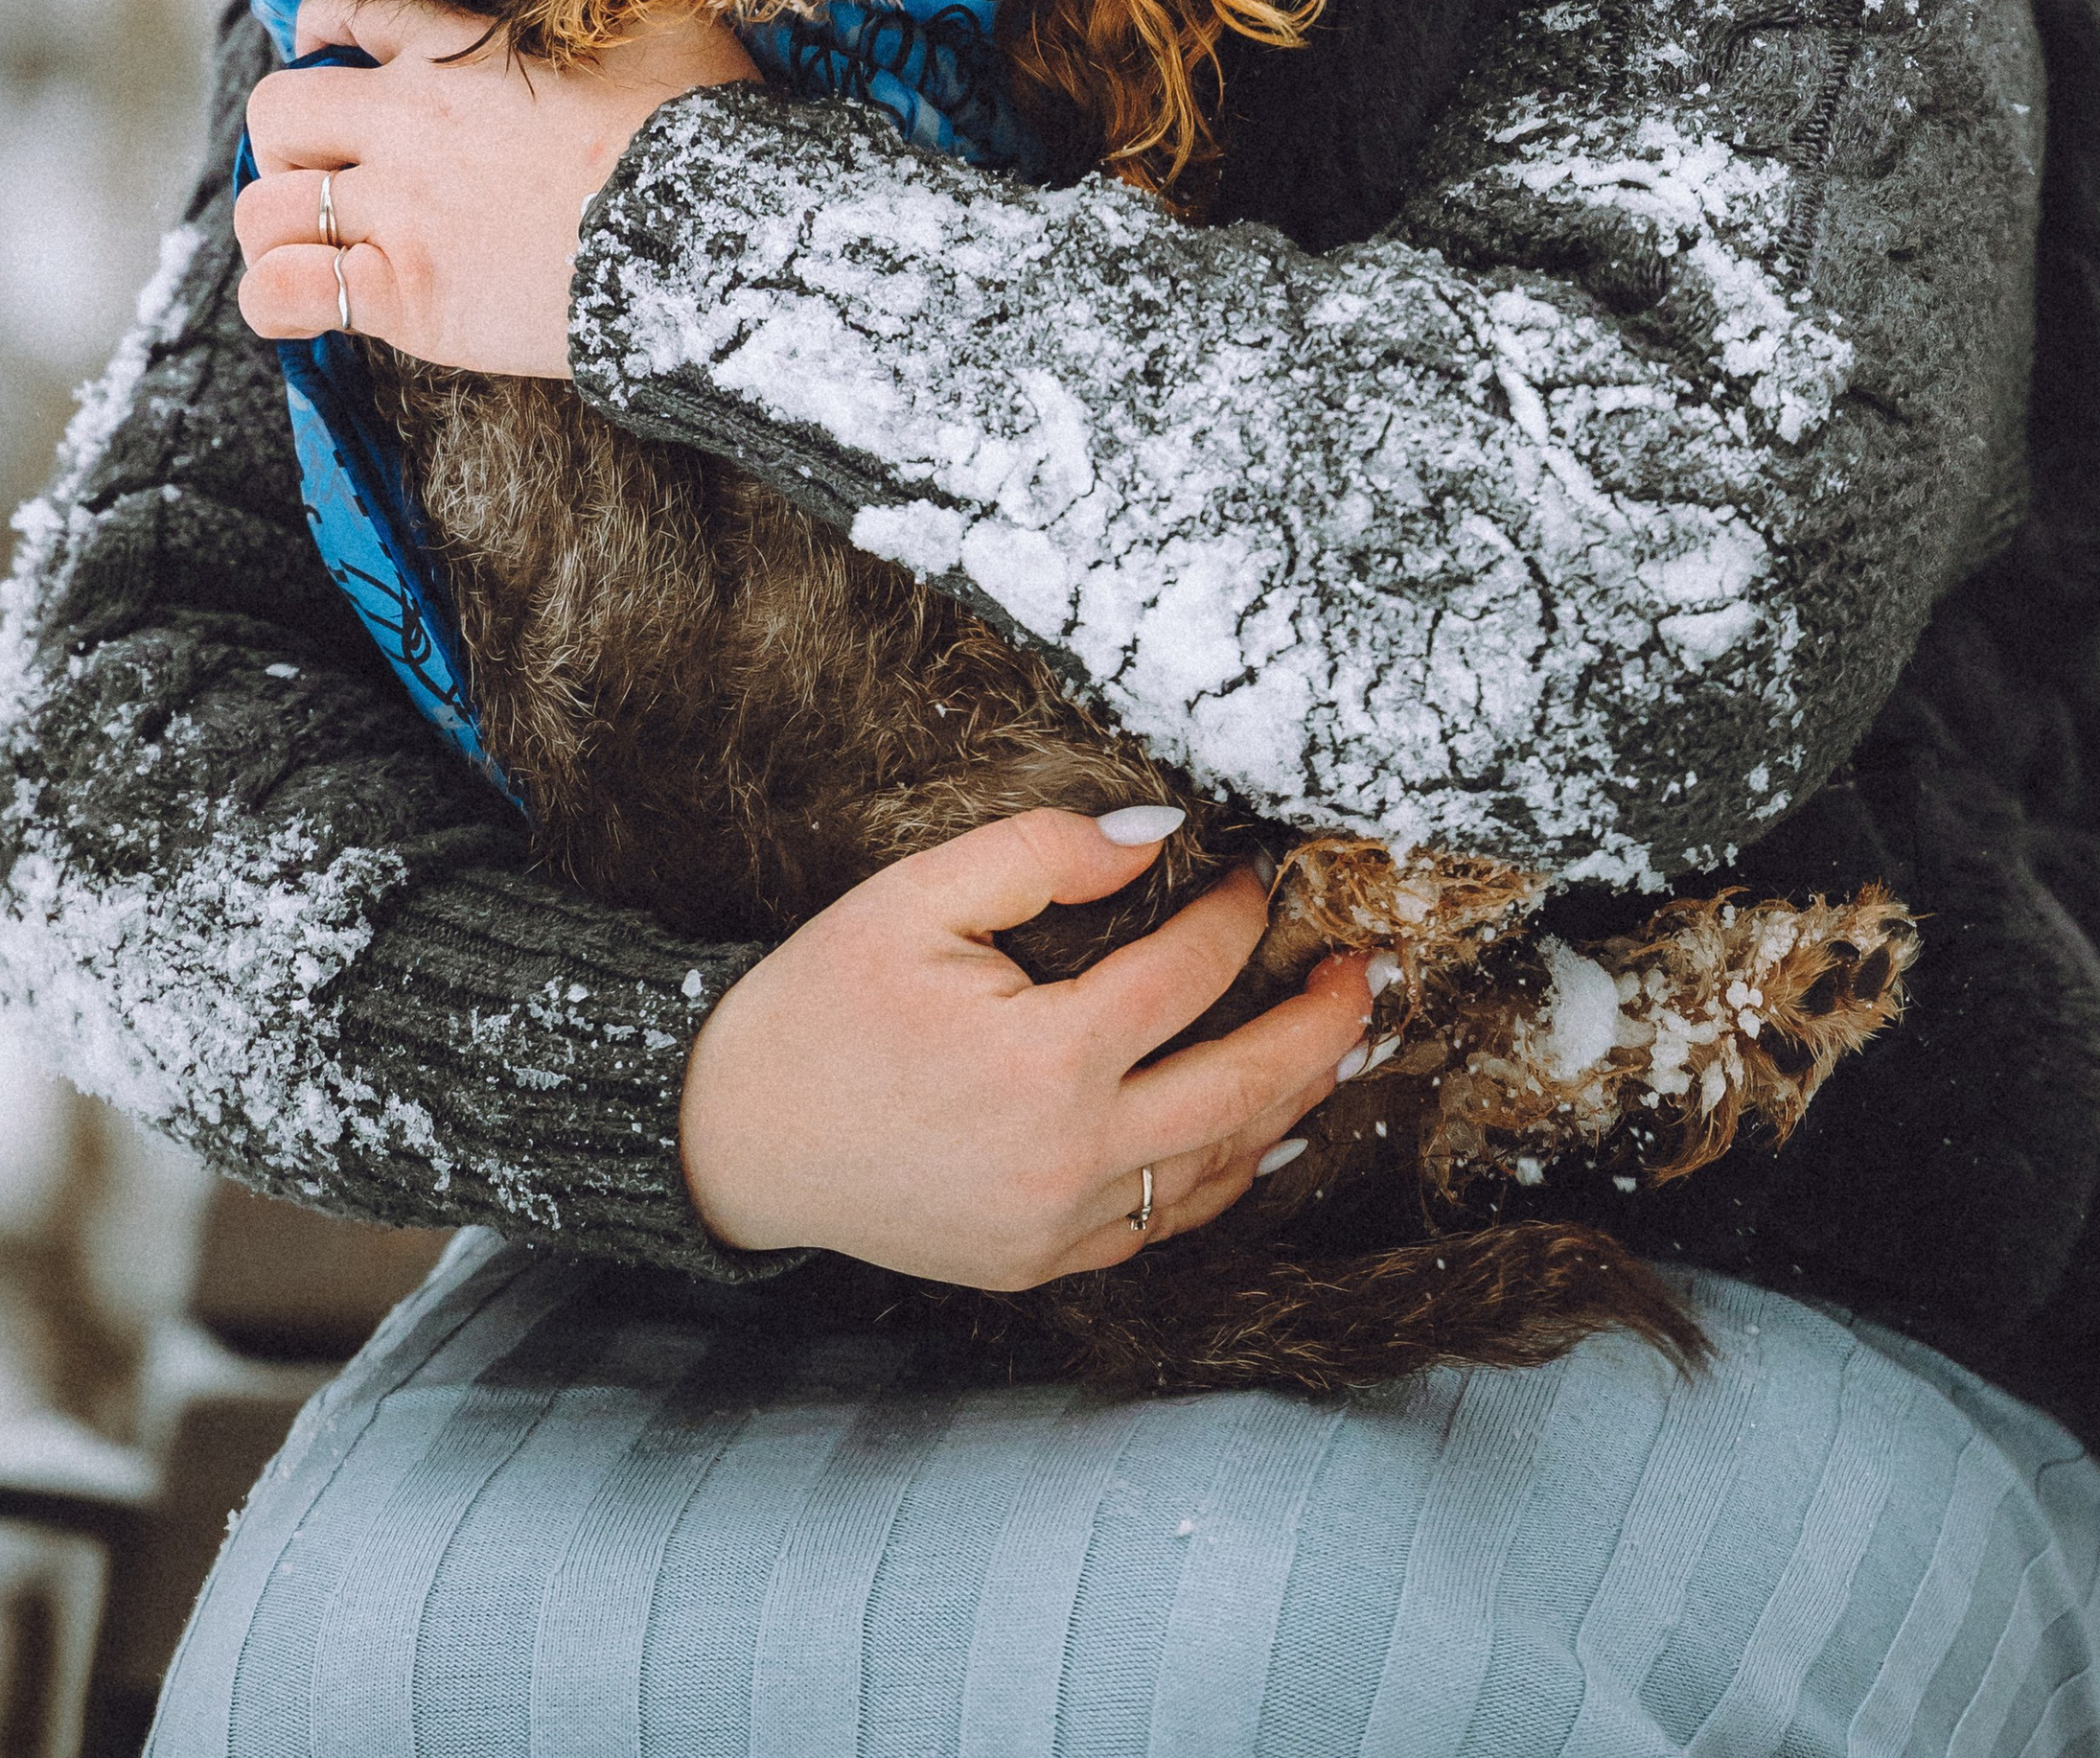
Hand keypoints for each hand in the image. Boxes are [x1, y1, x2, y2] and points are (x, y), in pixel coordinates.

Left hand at [234, 0, 760, 373]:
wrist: (710, 232)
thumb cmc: (704, 128)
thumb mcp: (665, 26)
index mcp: (462, 50)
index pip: (349, 10)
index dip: (323, 28)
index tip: (328, 51)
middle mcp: (409, 121)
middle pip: (278, 111)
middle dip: (289, 140)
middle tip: (330, 170)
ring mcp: (399, 212)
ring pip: (265, 207)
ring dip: (277, 227)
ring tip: (310, 246)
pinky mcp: (404, 295)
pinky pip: (284, 295)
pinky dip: (278, 303)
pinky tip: (303, 311)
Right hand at [678, 808, 1374, 1287]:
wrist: (735, 1140)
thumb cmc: (819, 1007)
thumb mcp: (915, 897)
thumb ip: (1041, 855)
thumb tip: (1154, 836)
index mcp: (1045, 1060)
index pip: (1188, 976)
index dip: (1235, 916)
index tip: (1255, 877)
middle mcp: (1069, 1157)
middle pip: (1246, 1090)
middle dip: (1323, 1027)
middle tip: (1365, 974)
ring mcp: (1058, 1225)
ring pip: (1220, 1171)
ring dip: (1292, 1106)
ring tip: (1338, 1049)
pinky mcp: (1040, 1262)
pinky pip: (1163, 1226)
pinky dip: (1223, 1178)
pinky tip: (1254, 1138)